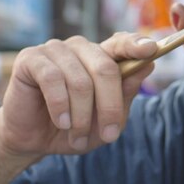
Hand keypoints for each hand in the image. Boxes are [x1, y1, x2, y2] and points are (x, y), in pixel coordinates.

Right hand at [0, 33, 157, 158]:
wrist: (32, 140)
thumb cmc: (73, 127)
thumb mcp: (106, 119)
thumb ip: (125, 93)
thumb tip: (148, 65)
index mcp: (100, 57)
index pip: (122, 43)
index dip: (136, 44)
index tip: (152, 49)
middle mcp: (79, 48)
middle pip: (106, 68)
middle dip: (110, 106)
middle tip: (110, 136)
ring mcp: (54, 50)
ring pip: (80, 80)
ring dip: (82, 116)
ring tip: (77, 137)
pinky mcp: (30, 58)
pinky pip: (52, 79)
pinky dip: (60, 106)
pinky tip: (61, 122)